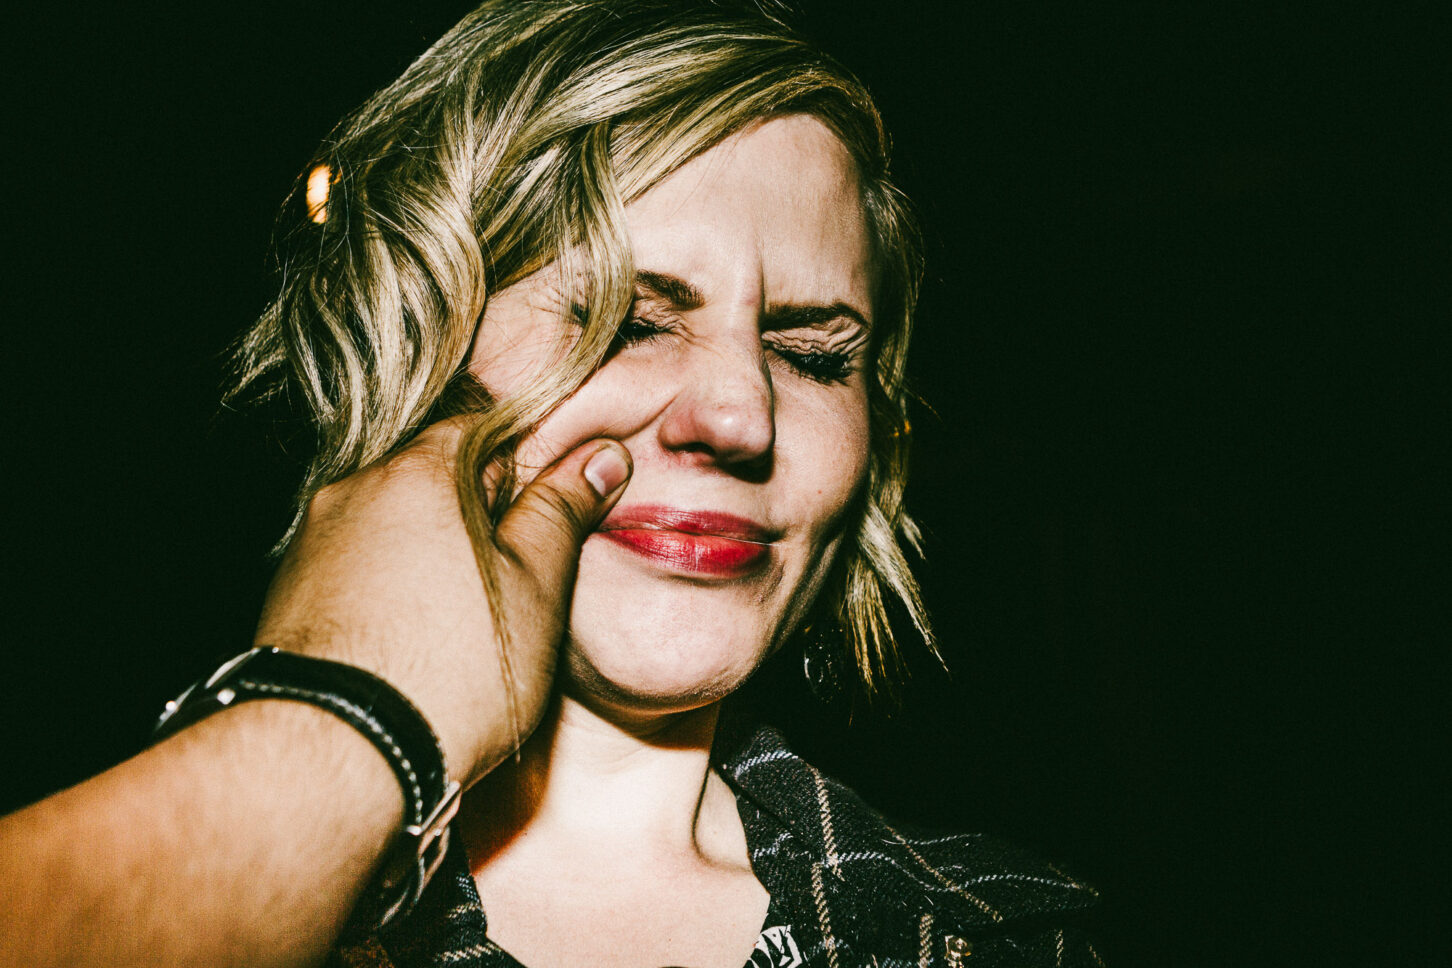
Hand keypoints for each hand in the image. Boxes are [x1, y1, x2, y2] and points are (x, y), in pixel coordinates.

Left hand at [253, 421, 631, 787]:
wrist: (337, 758)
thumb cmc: (450, 672)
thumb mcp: (534, 588)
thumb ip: (562, 511)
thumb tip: (600, 457)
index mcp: (418, 472)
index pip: (483, 431)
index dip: (526, 470)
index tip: (548, 517)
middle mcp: (352, 492)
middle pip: (431, 479)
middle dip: (474, 516)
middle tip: (513, 582)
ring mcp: (310, 545)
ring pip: (389, 527)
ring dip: (427, 556)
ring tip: (460, 626)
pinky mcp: (286, 597)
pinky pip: (352, 571)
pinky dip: (385, 591)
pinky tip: (410, 645)